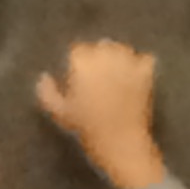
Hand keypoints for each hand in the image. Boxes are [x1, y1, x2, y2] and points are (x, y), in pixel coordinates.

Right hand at [36, 41, 166, 188]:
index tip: (79, 79)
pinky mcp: (146, 70)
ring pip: (122, 50)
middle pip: (101, 46)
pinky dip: (141, 66)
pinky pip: (144, 59)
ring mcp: (127, 60)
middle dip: (99, 59)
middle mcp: (105, 53)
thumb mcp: (60, 112)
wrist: (121, 141)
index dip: (78, 64)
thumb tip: (44, 77)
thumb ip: (47, 92)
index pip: (78, 51)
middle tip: (99, 81)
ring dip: (120, 59)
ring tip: (118, 79)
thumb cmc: (87, 127)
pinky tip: (137, 78)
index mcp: (81, 60)